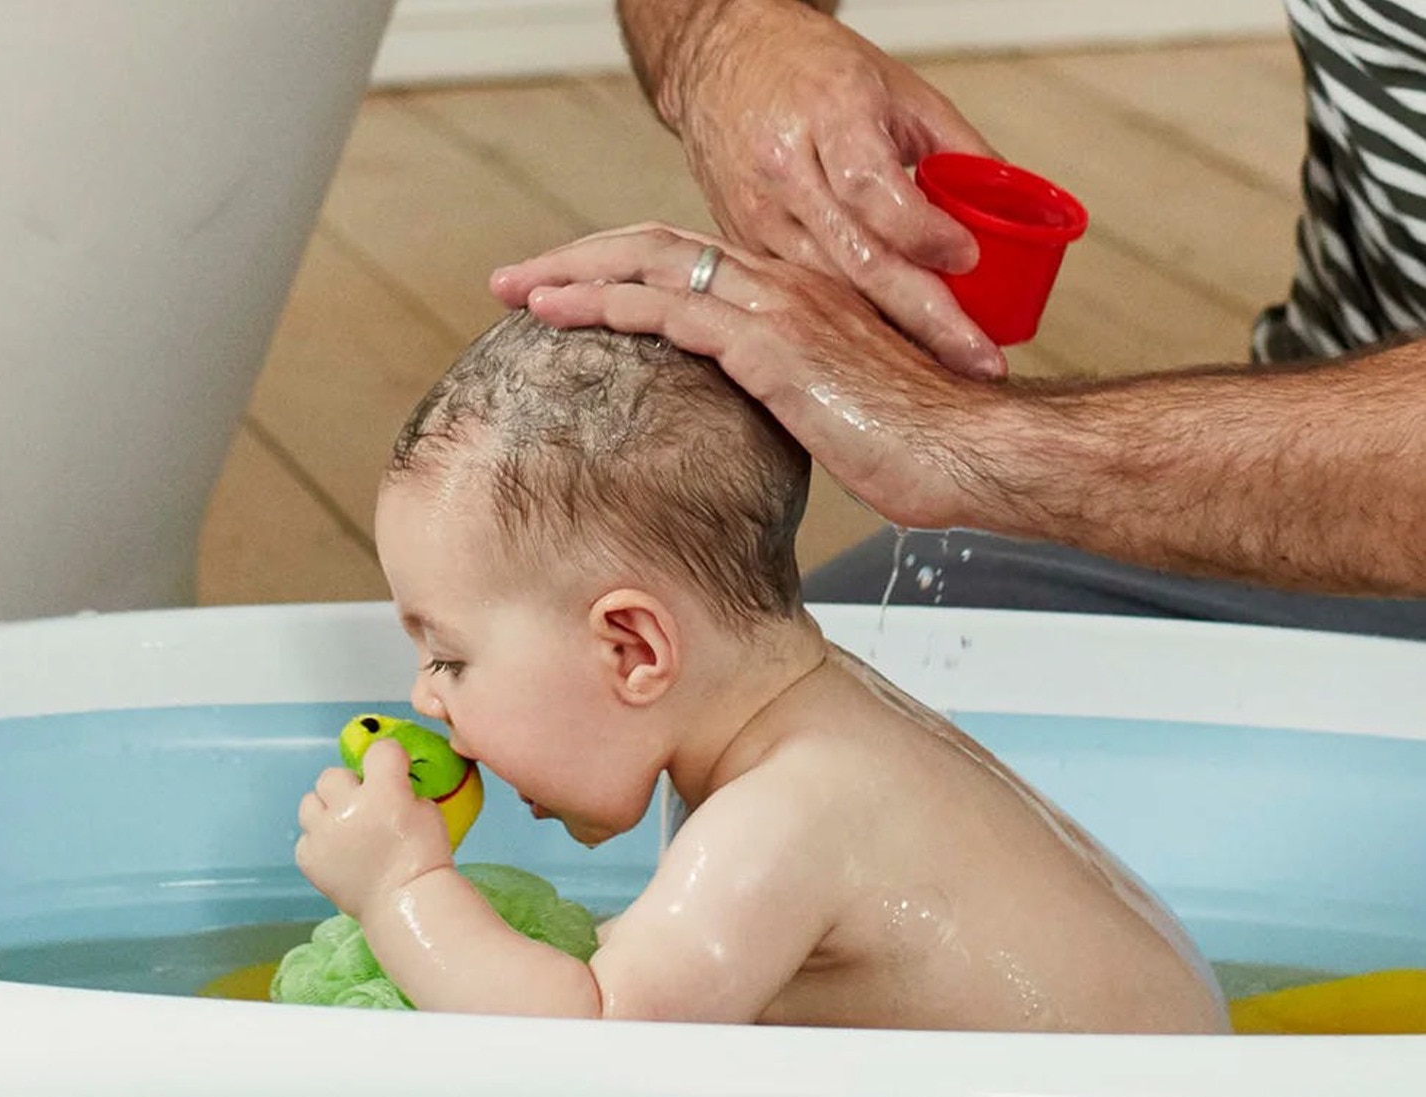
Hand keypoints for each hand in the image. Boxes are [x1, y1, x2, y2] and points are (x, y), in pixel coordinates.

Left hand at [295, 739, 453, 919]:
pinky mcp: (309, 857)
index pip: (379, 751)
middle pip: (333, 776)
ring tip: (343, 827)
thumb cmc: (425, 859)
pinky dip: (320, 842)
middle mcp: (347, 807)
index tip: (393, 769)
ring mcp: (323, 833)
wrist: (407, 904)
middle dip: (349, 787)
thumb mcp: (429, 813)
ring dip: (326, 810)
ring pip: (310, 802)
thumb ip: (404, 793)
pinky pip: (306, 838)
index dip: (389, 758)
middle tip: (363, 804)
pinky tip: (338, 853)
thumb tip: (390, 788)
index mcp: (383, 792)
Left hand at [492, 225, 1002, 532]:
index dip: (620, 269)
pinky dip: (615, 307)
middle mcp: (785, 290)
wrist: (973, 453)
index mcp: (797, 301)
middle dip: (578, 258)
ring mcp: (781, 313)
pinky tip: (566, 315)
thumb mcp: (838, 416)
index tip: (568, 290)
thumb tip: (747, 428)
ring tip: (518, 291)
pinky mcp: (778, 351)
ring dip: (576, 276)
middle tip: (517, 279)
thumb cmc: (919, 445)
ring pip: (655, 269)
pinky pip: (679, 315)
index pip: (690, 266)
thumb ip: (788, 401)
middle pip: (658, 250)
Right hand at [657, 0, 1004, 377]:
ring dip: (891, 332)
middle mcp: (786, 170)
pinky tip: (887, 348)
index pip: (874, 191)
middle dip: (925, 316)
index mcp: (829, 115)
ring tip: (944, 361)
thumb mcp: (895, 86)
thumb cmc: (809, 65)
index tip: (968, 258)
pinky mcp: (745, 247)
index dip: (924, 234)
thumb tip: (1011, 206)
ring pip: (830, 293)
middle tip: (977, 356)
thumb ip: (954, 146)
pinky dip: (849, 323)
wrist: (719, 60)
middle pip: (858, 261)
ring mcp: (758, 216)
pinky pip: (804, 296)